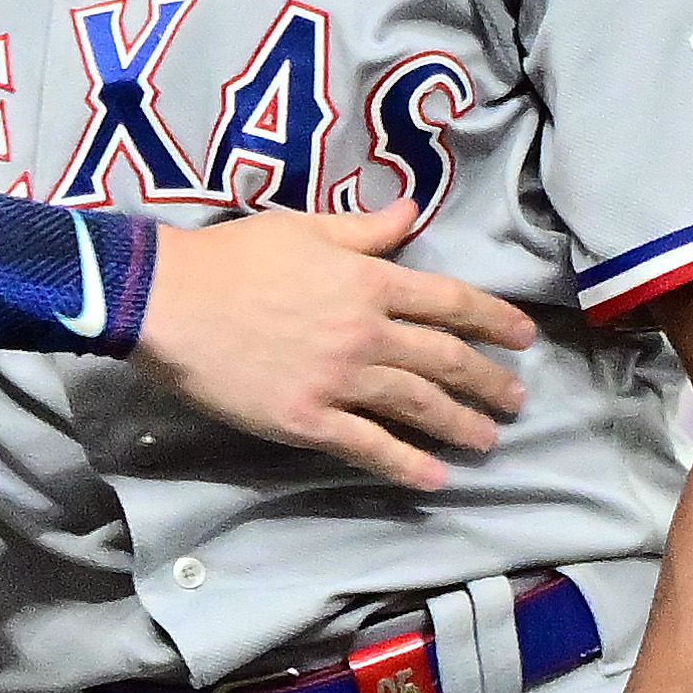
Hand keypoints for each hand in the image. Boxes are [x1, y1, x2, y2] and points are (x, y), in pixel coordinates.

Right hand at [122, 202, 535, 490]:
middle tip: (516, 400)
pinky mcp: (306, 418)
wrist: (168, 301)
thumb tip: (414, 214)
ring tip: (486, 441)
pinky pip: (368, 445)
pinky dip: (406, 464)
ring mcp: (338, 379)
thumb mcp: (304, 226)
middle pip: (444, 360)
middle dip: (488, 381)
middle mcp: (366, 332)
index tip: (524, 336)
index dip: (494, 319)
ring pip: (417, 405)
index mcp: (369, 281)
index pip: (450, 302)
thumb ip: (364, 228)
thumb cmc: (231, 256)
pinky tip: (434, 478)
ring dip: (460, 424)